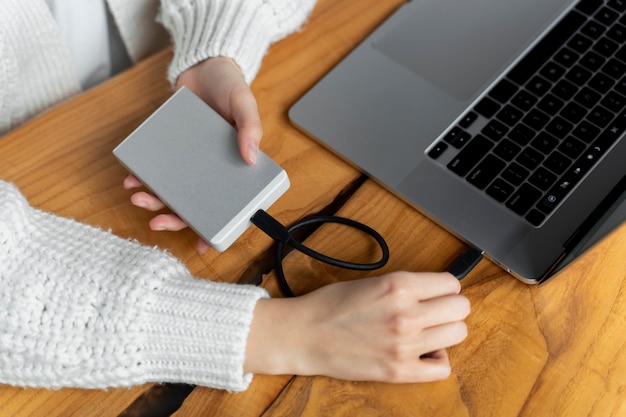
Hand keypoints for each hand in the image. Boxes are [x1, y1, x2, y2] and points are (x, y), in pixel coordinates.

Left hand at [124, 57, 260, 252]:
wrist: (204, 64)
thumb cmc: (231, 87)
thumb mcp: (245, 104)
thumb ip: (250, 128)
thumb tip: (251, 157)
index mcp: (232, 167)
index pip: (224, 203)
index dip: (214, 226)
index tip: (203, 245)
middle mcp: (208, 169)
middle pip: (193, 203)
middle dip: (174, 219)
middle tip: (158, 222)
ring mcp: (186, 160)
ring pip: (171, 190)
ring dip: (154, 200)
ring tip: (139, 199)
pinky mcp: (167, 147)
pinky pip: (154, 167)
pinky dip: (142, 175)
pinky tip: (132, 178)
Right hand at [245, 271, 469, 382]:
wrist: (304, 334)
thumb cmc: (330, 306)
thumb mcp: (371, 281)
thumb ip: (405, 286)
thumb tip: (434, 291)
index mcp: (399, 286)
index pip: (451, 283)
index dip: (444, 287)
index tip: (438, 292)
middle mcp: (406, 314)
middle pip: (461, 308)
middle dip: (450, 307)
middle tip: (435, 310)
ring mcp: (405, 345)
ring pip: (457, 334)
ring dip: (446, 331)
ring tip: (427, 330)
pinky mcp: (399, 371)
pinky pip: (442, 368)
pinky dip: (437, 360)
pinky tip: (422, 352)